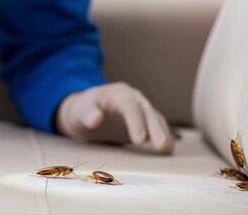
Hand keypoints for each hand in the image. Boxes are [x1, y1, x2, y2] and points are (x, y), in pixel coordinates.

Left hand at [56, 82, 173, 154]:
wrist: (86, 112)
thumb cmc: (82, 111)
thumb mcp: (79, 111)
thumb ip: (87, 114)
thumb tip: (95, 119)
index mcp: (119, 94)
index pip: (129, 105)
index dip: (136, 122)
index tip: (139, 140)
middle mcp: (135, 100)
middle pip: (148, 112)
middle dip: (156, 129)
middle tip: (162, 147)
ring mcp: (142, 111)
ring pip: (156, 120)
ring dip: (163, 135)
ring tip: (168, 151)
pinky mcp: (146, 123)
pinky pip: (157, 129)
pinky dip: (164, 138)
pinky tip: (168, 152)